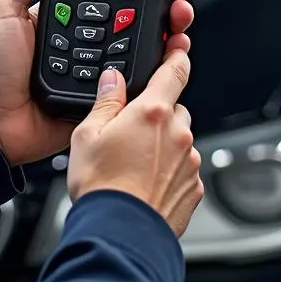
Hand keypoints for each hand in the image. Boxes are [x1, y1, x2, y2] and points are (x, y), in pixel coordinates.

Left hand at [0, 0, 203, 167]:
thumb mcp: (2, 10)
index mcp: (68, 16)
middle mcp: (89, 40)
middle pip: (138, 15)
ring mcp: (100, 70)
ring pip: (145, 46)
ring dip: (170, 29)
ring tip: (180, 16)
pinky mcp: (106, 99)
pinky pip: (138, 83)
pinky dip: (161, 68)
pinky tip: (173, 52)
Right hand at [67, 52, 202, 237]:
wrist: (119, 233)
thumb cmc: (101, 186)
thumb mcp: (87, 135)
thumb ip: (105, 102)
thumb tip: (113, 80)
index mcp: (151, 112)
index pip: (174, 71)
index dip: (177, 55)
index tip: (179, 48)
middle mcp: (177, 133)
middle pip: (174, 109)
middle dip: (157, 114)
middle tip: (131, 131)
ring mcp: (189, 162)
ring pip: (179, 140)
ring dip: (163, 145)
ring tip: (133, 165)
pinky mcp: (193, 188)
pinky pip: (184, 169)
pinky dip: (169, 172)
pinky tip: (144, 183)